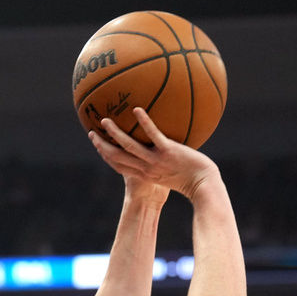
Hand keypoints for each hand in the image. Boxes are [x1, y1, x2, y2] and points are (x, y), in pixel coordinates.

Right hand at [89, 108, 221, 202]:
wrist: (204, 185)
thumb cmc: (191, 179)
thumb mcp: (171, 173)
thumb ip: (161, 163)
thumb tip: (160, 150)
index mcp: (145, 175)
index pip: (119, 166)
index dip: (105, 155)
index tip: (97, 144)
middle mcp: (146, 169)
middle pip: (117, 157)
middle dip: (102, 146)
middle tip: (92, 133)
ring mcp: (156, 160)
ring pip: (129, 146)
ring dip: (115, 134)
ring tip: (105, 121)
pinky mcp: (169, 151)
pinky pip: (154, 135)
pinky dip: (144, 123)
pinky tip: (137, 110)